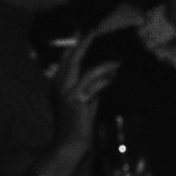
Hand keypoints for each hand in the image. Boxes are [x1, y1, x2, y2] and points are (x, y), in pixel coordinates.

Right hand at [52, 26, 119, 143]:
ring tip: (117, 58)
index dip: (75, 44)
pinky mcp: (77, 101)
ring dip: (104, 63)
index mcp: (58, 84)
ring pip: (85, 69)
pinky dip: (107, 78)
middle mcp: (59, 86)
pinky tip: (117, 74)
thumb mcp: (84, 102)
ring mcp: (67, 93)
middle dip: (85, 43)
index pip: (66, 59)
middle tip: (96, 30)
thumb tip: (104, 74)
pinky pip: (94, 84)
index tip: (84, 30)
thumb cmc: (78, 126)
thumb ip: (90, 87)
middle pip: (72, 58)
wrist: (71, 145)